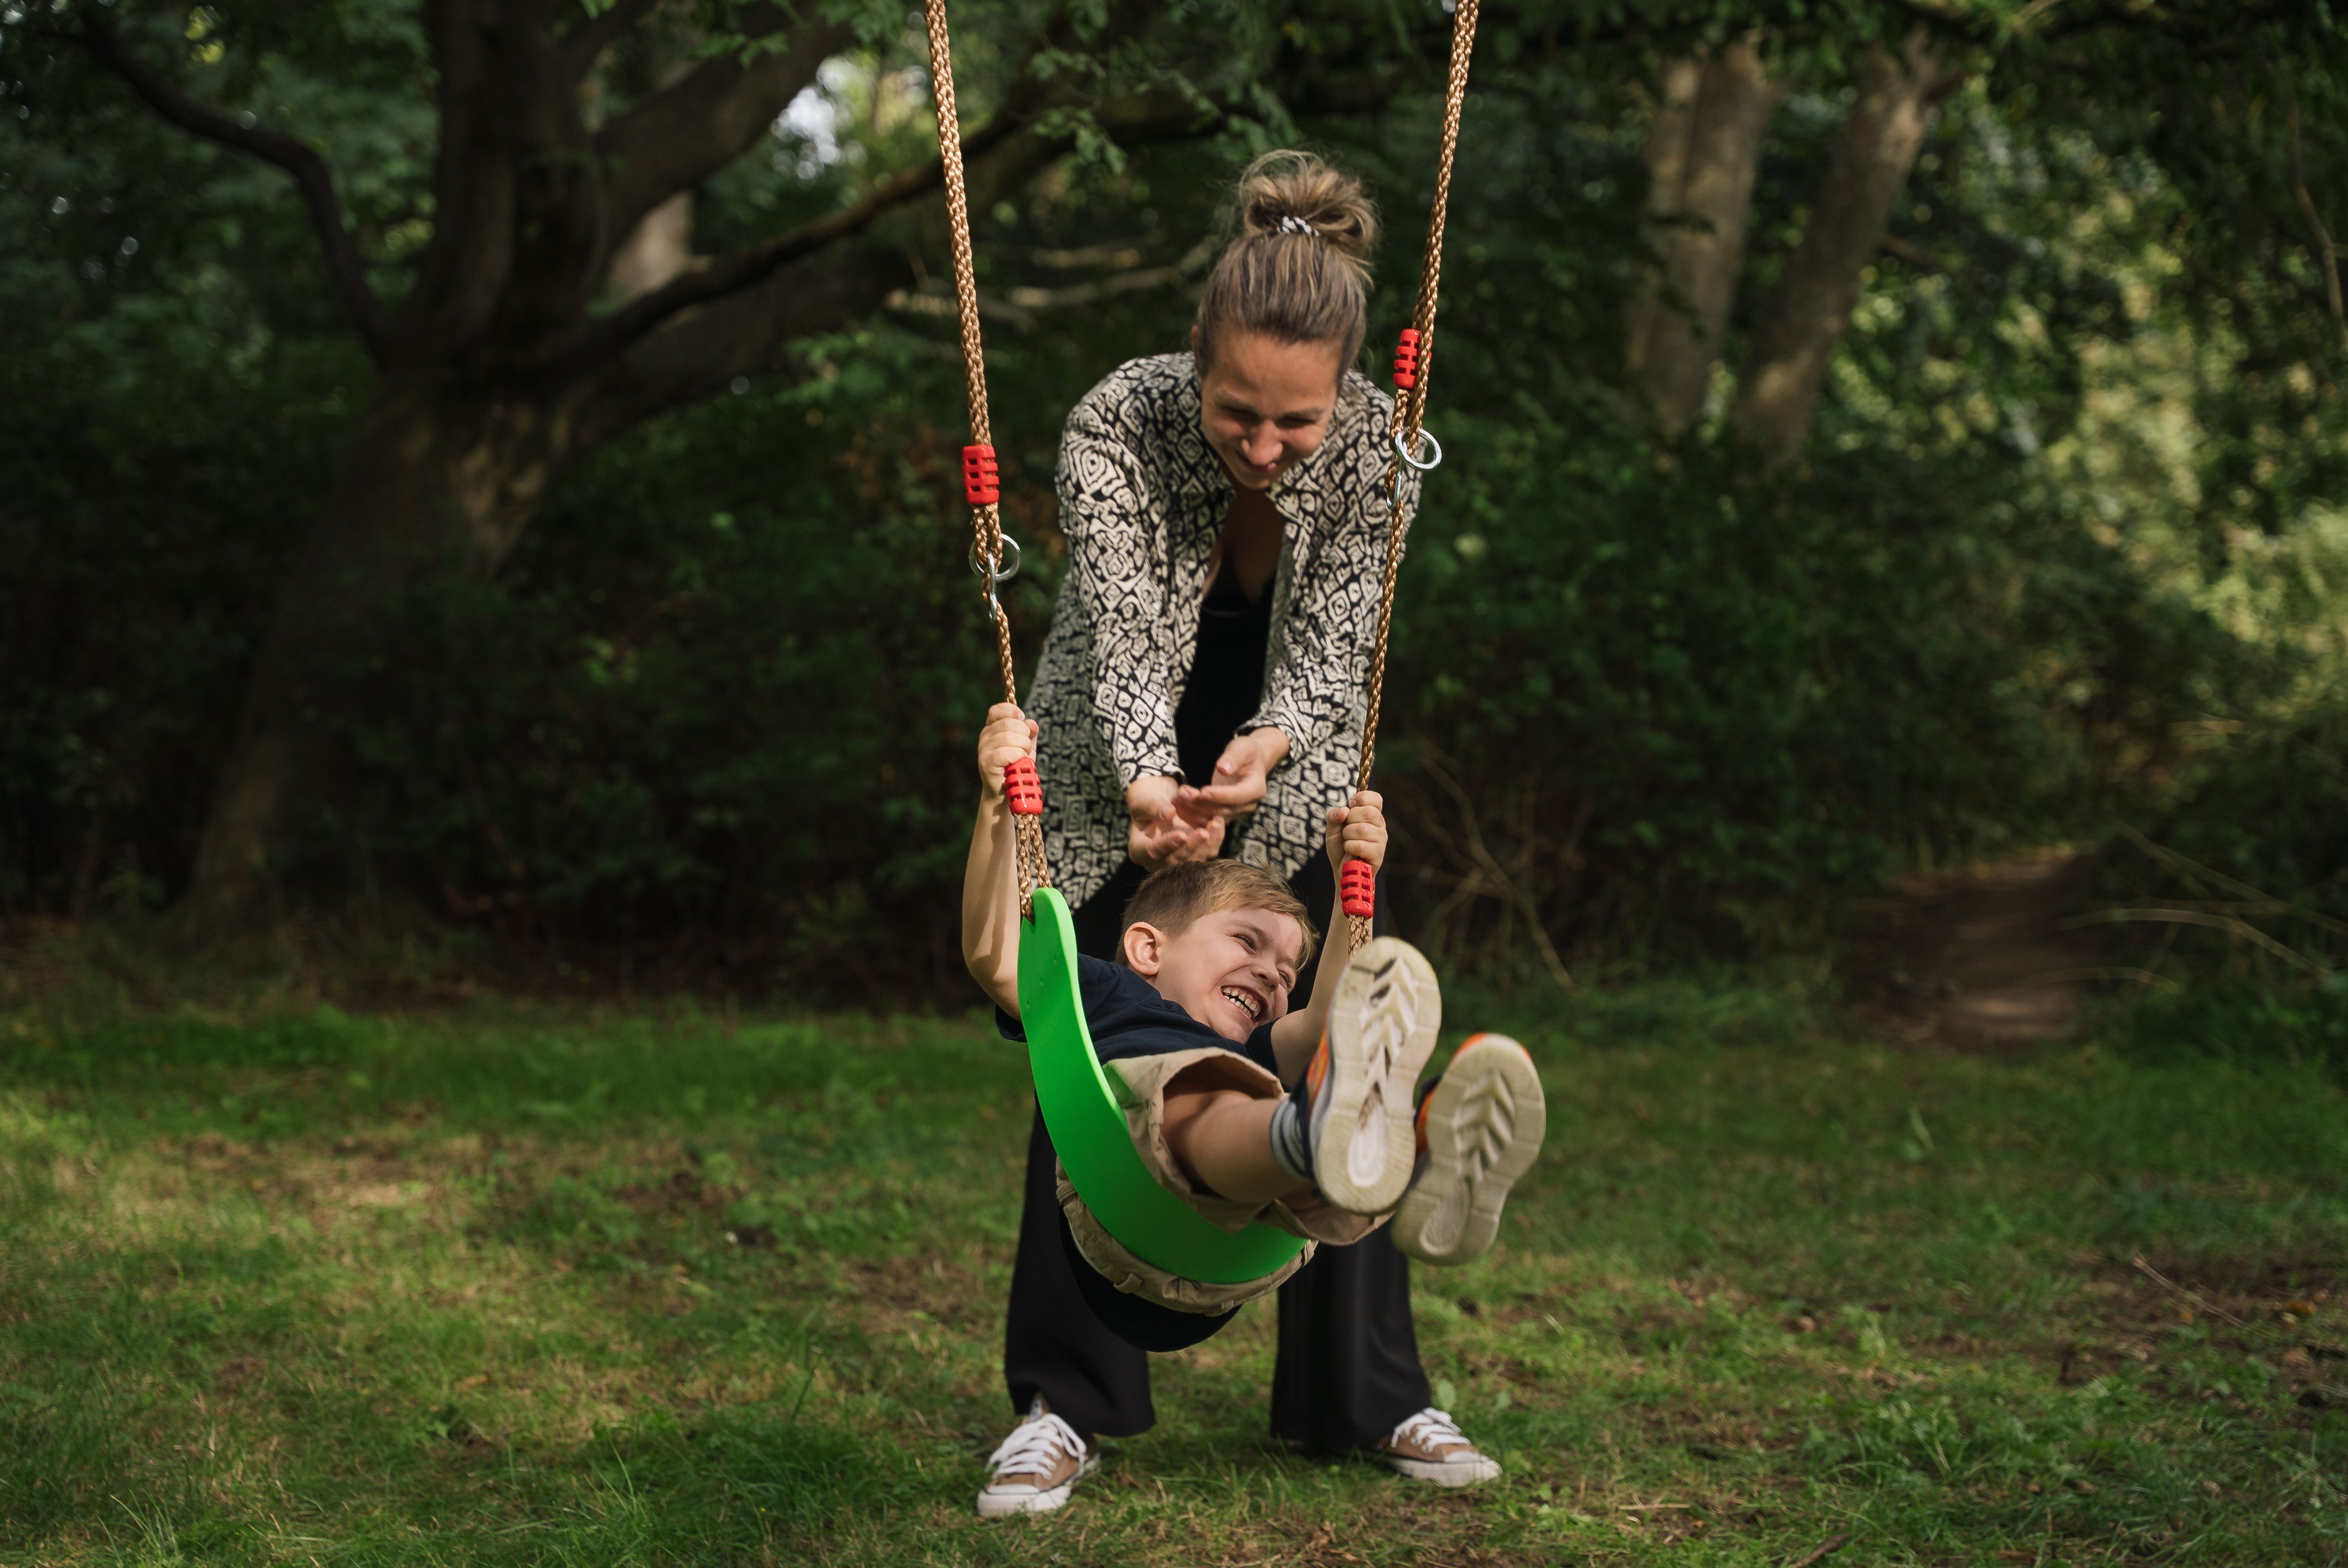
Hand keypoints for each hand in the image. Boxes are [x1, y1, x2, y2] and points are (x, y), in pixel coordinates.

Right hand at [976, 703, 1037, 797]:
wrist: (1007, 792)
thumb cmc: (1016, 767)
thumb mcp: (1026, 746)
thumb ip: (1029, 732)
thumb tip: (1031, 723)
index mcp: (992, 728)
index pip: (997, 710)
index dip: (1011, 711)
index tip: (1022, 718)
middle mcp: (985, 736)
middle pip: (1009, 723)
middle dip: (1025, 735)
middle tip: (1026, 748)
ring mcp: (983, 749)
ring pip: (1010, 736)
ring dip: (1023, 747)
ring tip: (1021, 757)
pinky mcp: (986, 763)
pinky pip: (1007, 752)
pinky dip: (1018, 756)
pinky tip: (1017, 763)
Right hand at [1127, 774, 1223, 869]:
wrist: (1160, 802)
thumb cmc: (1146, 800)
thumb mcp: (1143, 800)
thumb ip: (1153, 806)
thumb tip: (1168, 813)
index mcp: (1139, 850)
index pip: (1153, 852)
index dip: (1168, 845)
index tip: (1181, 834)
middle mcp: (1158, 861)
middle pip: (1176, 860)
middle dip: (1192, 846)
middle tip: (1203, 832)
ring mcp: (1177, 860)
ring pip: (1195, 860)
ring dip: (1207, 844)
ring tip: (1216, 823)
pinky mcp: (1193, 855)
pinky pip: (1206, 852)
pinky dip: (1215, 839)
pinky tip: (1219, 823)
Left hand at [1173, 728, 1289, 825]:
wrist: (1249, 761)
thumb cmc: (1246, 752)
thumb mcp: (1242, 747)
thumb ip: (1233, 757)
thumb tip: (1223, 768)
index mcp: (1256, 789)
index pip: (1238, 796)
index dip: (1220, 795)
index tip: (1202, 791)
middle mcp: (1248, 805)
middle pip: (1224, 809)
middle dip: (1202, 803)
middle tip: (1182, 793)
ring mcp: (1237, 812)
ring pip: (1214, 817)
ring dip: (1194, 809)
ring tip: (1178, 797)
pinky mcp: (1226, 815)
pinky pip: (1208, 819)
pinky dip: (1193, 814)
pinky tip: (1179, 806)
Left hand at [1324, 789, 1385, 876]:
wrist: (1342, 869)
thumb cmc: (1340, 846)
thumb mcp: (1332, 828)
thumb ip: (1334, 816)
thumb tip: (1344, 811)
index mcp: (1372, 815)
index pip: (1376, 798)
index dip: (1362, 798)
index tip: (1351, 805)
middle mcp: (1380, 825)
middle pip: (1368, 812)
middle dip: (1350, 819)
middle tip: (1346, 829)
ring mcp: (1381, 840)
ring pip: (1362, 829)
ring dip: (1348, 835)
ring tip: (1348, 842)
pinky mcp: (1378, 854)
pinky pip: (1360, 845)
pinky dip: (1349, 847)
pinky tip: (1350, 851)